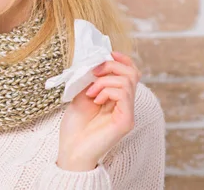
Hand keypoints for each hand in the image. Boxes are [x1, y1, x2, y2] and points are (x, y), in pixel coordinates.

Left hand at [57, 51, 141, 170]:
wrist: (71, 149)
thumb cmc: (75, 125)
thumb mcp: (81, 94)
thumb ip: (92, 79)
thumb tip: (97, 59)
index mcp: (116, 97)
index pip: (130, 72)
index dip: (121, 59)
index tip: (106, 53)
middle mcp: (125, 104)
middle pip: (132, 72)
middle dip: (112, 65)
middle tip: (94, 73)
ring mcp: (127, 112)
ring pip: (127, 81)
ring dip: (104, 80)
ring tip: (91, 92)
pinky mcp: (126, 120)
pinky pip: (123, 94)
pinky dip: (107, 90)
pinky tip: (96, 100)